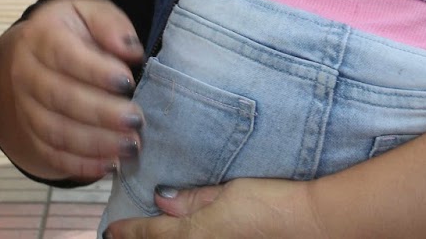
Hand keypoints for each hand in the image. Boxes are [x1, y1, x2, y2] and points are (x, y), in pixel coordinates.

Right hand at [0, 0, 146, 180]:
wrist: (39, 52)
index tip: (127, 82)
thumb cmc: (76, 31)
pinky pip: (51, 153)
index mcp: (41, 36)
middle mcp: (26, 72)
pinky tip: (109, 166)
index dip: (95, 71)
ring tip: (130, 147)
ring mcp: (25, 105)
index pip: (64, 55)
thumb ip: (111, 25)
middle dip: (101, 113)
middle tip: (136, 121)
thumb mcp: (92, 13)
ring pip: (55, 130)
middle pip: (60, 98)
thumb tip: (130, 50)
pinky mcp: (31, 132)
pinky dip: (80, 164)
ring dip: (95, 143)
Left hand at [106, 179, 322, 238]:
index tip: (112, 230)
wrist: (313, 225)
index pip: (152, 234)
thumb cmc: (274, 204)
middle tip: (124, 235)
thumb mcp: (230, 192)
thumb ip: (194, 198)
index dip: (128, 231)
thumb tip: (163, 200)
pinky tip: (188, 235)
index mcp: (196, 234)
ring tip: (152, 234)